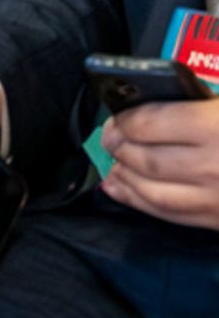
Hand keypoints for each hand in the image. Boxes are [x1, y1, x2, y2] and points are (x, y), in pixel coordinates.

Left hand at [100, 96, 218, 227]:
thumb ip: (194, 101)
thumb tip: (148, 102)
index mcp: (214, 127)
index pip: (148, 124)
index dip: (124, 121)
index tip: (116, 119)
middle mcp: (212, 166)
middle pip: (146, 159)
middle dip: (119, 149)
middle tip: (110, 140)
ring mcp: (216, 199)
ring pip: (153, 192)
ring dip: (124, 177)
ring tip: (114, 165)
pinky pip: (172, 215)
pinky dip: (139, 203)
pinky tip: (119, 190)